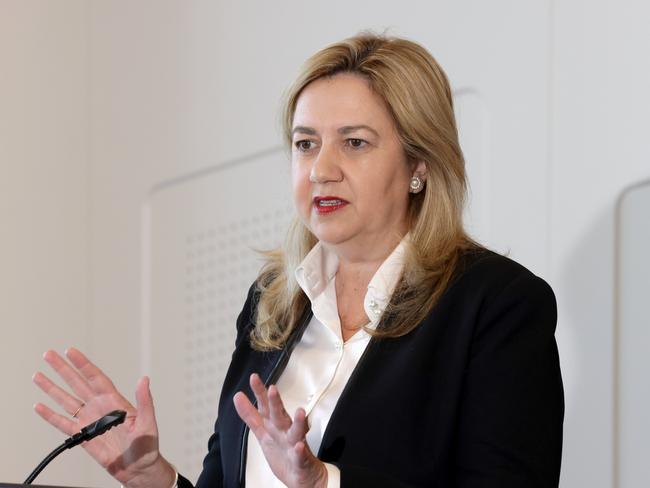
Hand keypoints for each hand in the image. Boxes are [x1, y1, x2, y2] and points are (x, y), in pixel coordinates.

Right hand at [32, 348, 175, 487]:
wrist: (138, 469)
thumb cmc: (147, 446)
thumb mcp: (148, 421)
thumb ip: (145, 400)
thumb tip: (144, 380)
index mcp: (115, 401)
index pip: (95, 378)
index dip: (83, 364)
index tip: (71, 352)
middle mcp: (99, 407)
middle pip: (77, 383)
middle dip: (63, 369)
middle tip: (49, 355)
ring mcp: (90, 421)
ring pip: (66, 400)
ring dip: (52, 388)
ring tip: (39, 376)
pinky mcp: (83, 436)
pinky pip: (63, 424)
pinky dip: (50, 415)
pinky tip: (40, 406)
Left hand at [233, 374, 327, 487]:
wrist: (301, 475)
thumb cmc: (283, 452)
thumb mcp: (263, 432)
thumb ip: (250, 415)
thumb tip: (238, 396)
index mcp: (274, 425)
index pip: (266, 406)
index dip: (259, 392)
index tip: (254, 378)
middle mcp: (285, 431)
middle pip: (279, 415)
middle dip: (276, 402)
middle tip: (272, 389)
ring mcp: (294, 444)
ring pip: (296, 431)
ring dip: (298, 422)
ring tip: (300, 412)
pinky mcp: (300, 460)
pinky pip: (300, 456)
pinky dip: (299, 451)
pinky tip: (298, 446)